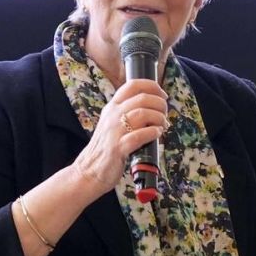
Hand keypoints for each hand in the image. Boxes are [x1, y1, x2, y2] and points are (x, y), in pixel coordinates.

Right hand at [74, 78, 168, 195]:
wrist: (89, 169)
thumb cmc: (106, 146)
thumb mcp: (112, 122)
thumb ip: (128, 112)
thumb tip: (155, 107)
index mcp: (112, 107)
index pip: (132, 85)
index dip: (152, 86)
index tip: (163, 95)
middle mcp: (112, 115)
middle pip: (142, 98)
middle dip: (160, 104)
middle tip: (165, 113)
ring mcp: (114, 131)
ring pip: (142, 114)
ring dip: (159, 118)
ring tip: (163, 125)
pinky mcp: (118, 148)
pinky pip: (139, 136)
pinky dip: (152, 133)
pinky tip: (157, 134)